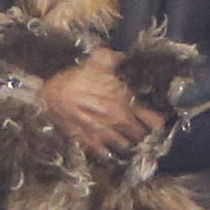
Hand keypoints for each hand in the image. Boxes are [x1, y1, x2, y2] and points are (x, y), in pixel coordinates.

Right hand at [39, 46, 165, 160]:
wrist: (50, 94)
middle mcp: (118, 118)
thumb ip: (115, 59)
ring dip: (128, 145)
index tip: (159, 125)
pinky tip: (110, 150)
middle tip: (144, 135)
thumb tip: (125, 56)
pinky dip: (110, 153)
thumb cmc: (75, 78)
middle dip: (143, 135)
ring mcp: (104, 132)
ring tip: (129, 144)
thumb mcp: (96, 62)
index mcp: (123, 99)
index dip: (157, 123)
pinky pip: (105, 153)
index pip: (149, 117)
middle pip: (140, 135)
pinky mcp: (90, 142)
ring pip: (125, 146)